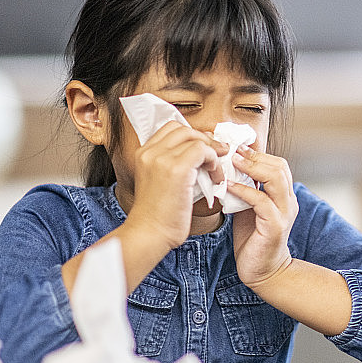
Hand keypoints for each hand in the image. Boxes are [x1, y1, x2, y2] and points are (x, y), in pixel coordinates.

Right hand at [126, 121, 227, 249]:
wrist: (150, 233)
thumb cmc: (159, 215)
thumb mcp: (161, 182)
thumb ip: (174, 165)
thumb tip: (203, 152)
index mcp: (144, 154)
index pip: (171, 129)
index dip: (192, 136)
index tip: (205, 150)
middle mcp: (150, 152)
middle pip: (183, 129)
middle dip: (205, 140)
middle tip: (218, 156)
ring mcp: (161, 159)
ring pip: (195, 138)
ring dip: (212, 152)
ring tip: (216, 171)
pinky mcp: (176, 169)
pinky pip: (203, 150)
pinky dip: (214, 161)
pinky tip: (215, 178)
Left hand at [227, 146, 297, 289]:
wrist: (262, 271)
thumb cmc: (253, 239)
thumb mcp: (248, 207)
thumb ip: (244, 188)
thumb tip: (227, 168)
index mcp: (283, 194)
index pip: (277, 163)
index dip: (257, 153)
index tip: (236, 146)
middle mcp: (288, 201)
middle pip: (279, 166)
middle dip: (254, 156)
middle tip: (232, 150)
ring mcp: (284, 213)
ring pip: (275, 179)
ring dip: (251, 167)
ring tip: (231, 162)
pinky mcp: (275, 226)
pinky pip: (262, 201)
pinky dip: (244, 190)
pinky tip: (228, 186)